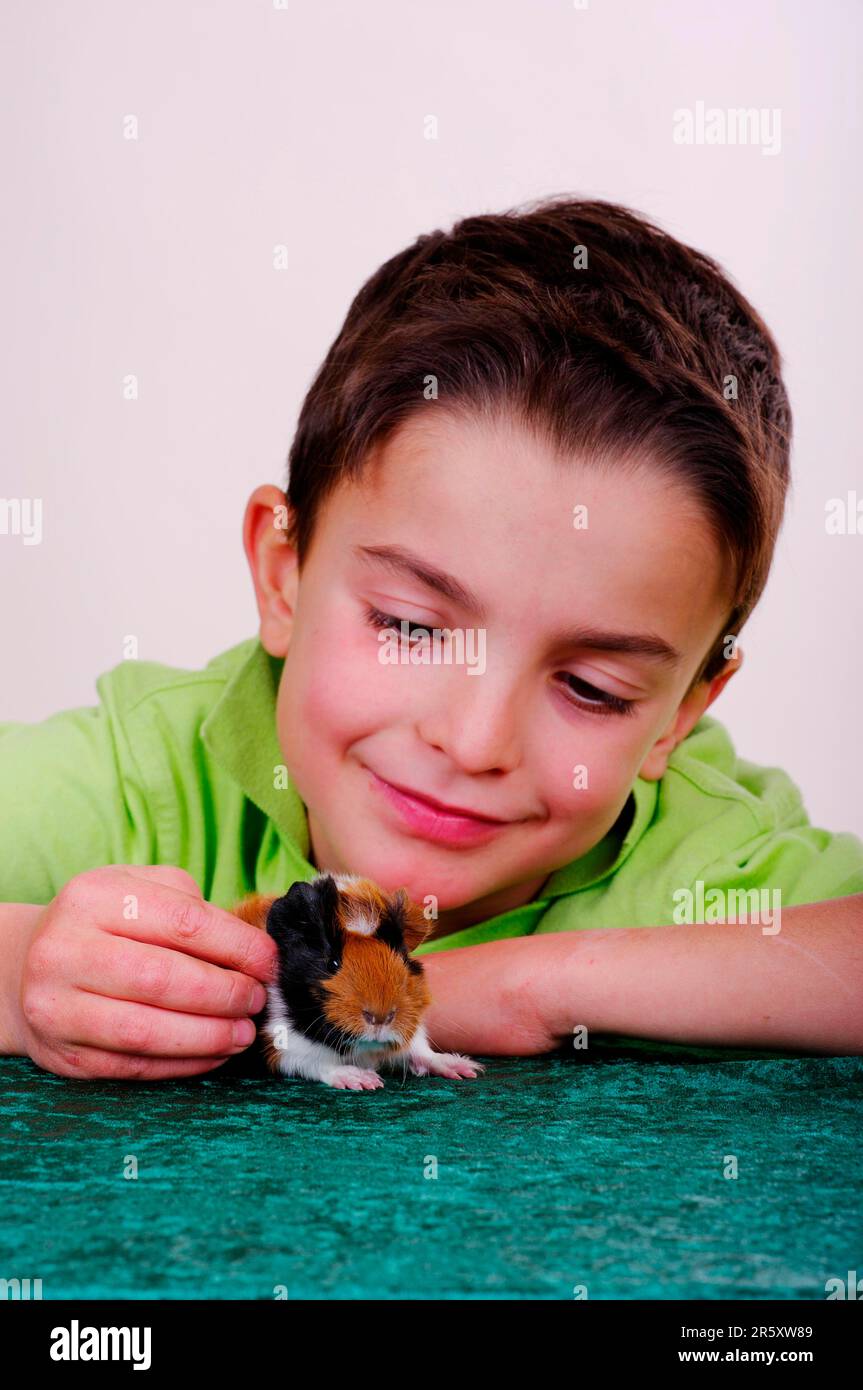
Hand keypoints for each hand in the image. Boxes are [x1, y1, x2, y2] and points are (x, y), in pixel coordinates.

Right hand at [15, 865, 277, 1079]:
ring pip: (146, 1030)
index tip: (269, 962)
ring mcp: (57, 1006)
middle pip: (163, 978)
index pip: (182, 922)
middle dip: (225, 994)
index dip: (237, 946)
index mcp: (94, 898)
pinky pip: (133, 1066)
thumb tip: (254, 950)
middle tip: (256, 1000)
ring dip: (208, 1036)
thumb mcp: (139, 891)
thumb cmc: (105, 924)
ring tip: (243, 1032)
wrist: (26, 966)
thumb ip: (193, 909)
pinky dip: (183, 1064)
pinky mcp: (63, 1054)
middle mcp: (66, 950)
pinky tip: (213, 1054)